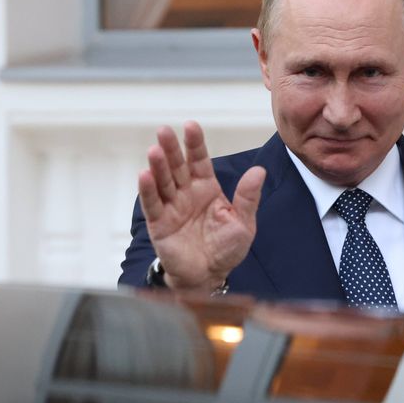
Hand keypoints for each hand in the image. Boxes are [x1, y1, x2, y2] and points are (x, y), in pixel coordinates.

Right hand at [138, 121, 265, 293]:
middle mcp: (186, 193)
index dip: (194, 143)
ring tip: (154, 151)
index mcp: (207, 188)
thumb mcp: (243, 222)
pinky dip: (148, 190)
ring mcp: (171, 207)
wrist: (209, 276)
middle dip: (171, 148)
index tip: (190, 125)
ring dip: (157, 166)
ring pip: (163, 181)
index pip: (199, 160)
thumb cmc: (226, 249)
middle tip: (164, 130)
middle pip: (177, 166)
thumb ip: (248, 197)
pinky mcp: (159, 223)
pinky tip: (144, 175)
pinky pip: (152, 204)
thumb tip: (259, 170)